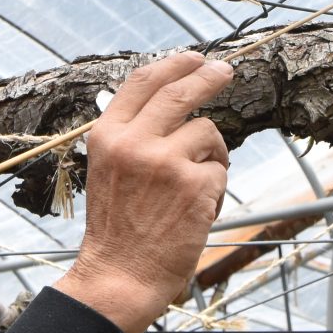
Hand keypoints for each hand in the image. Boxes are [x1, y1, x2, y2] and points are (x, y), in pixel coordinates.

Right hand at [53, 51, 231, 332]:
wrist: (119, 275)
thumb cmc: (118, 228)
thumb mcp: (108, 169)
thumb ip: (132, 135)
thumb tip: (170, 101)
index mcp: (107, 136)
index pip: (143, 82)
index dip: (173, 65)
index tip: (194, 58)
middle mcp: (133, 142)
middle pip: (181, 92)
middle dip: (208, 76)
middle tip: (225, 70)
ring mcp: (165, 161)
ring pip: (208, 133)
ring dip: (213, 156)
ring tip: (197, 187)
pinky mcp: (194, 184)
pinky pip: (219, 170)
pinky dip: (214, 190)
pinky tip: (195, 213)